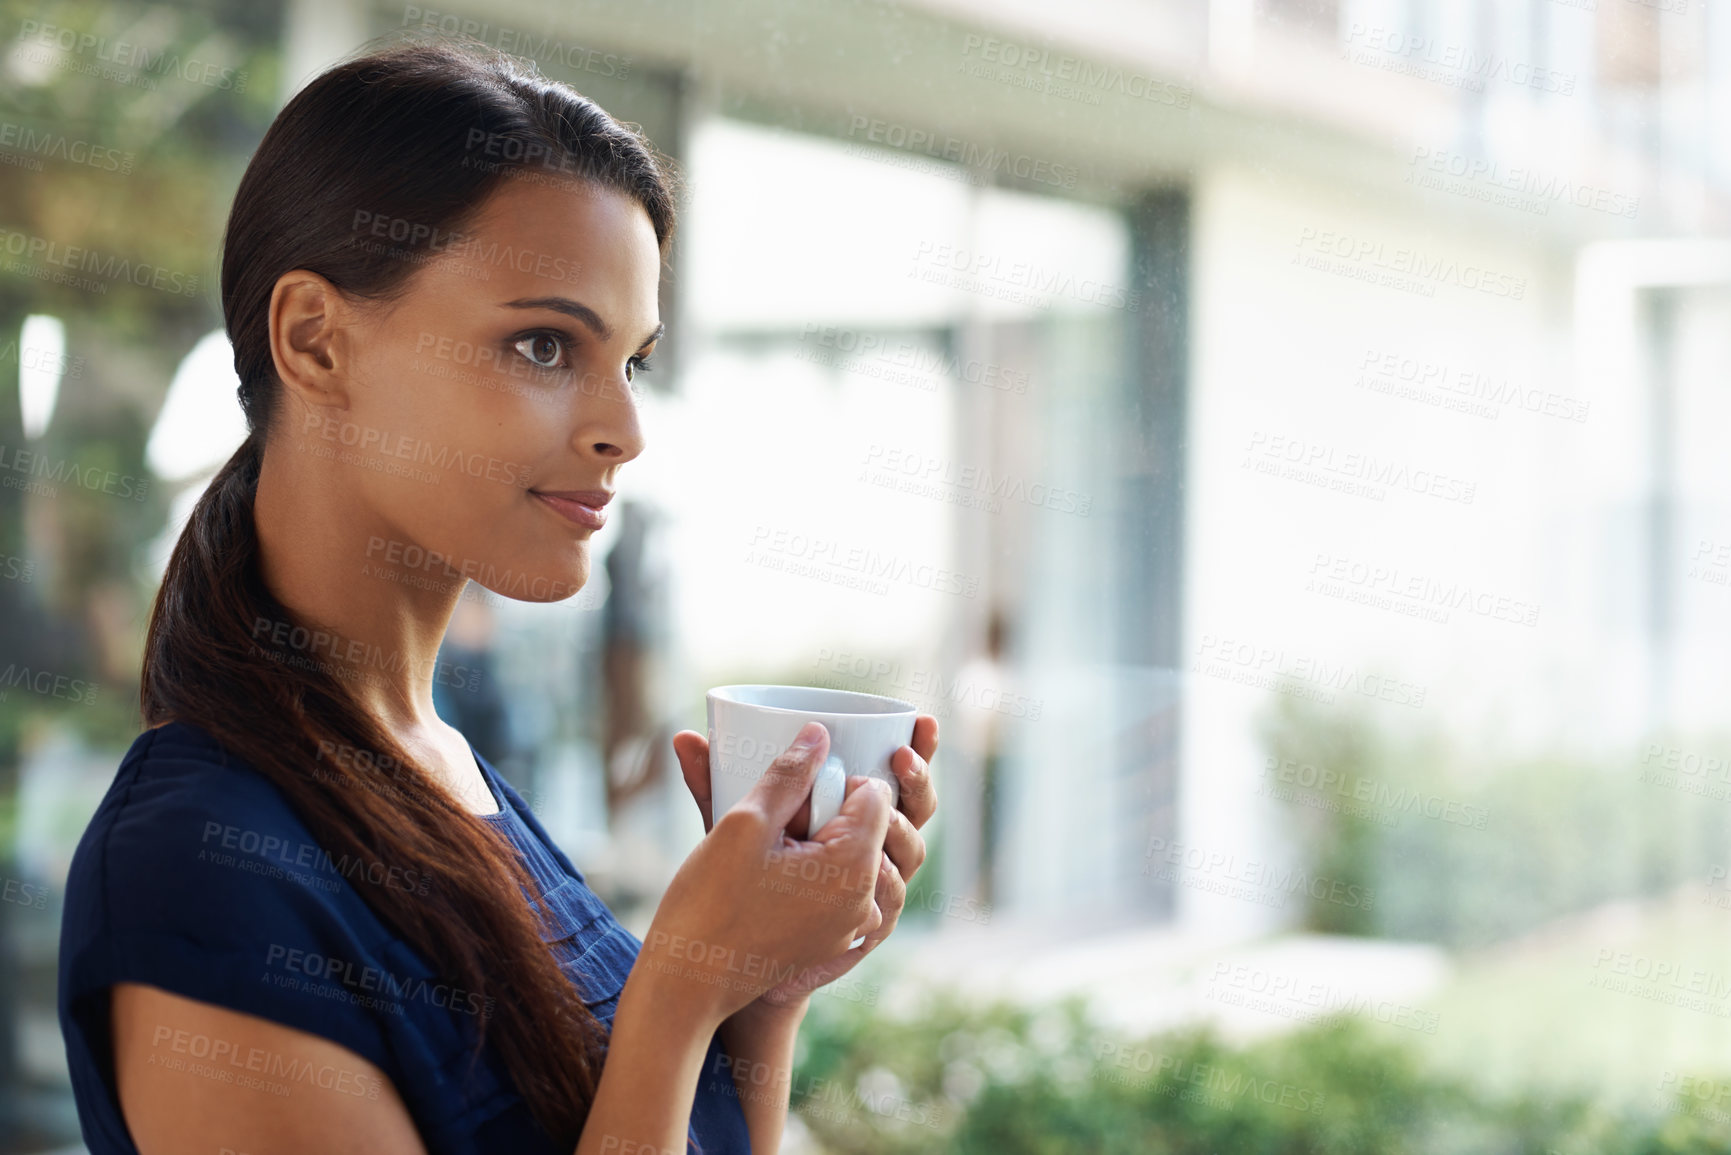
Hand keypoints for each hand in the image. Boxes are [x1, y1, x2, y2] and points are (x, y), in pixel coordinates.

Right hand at [672, 715, 938, 1010]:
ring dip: (823, 841)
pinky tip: (771, 879)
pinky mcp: (832, 943)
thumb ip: (788, 774)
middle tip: (779, 820)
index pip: (876, 795)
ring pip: (855, 858)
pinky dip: (816, 873)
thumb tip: (820, 734)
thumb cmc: (708, 904)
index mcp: (854, 868)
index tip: (794, 793)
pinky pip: (841, 891)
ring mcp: (851, 928)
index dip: (837, 781)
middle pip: (871, 826)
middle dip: (832, 810)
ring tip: (773, 850)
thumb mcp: (742, 825)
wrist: (685, 987)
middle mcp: (866, 901)